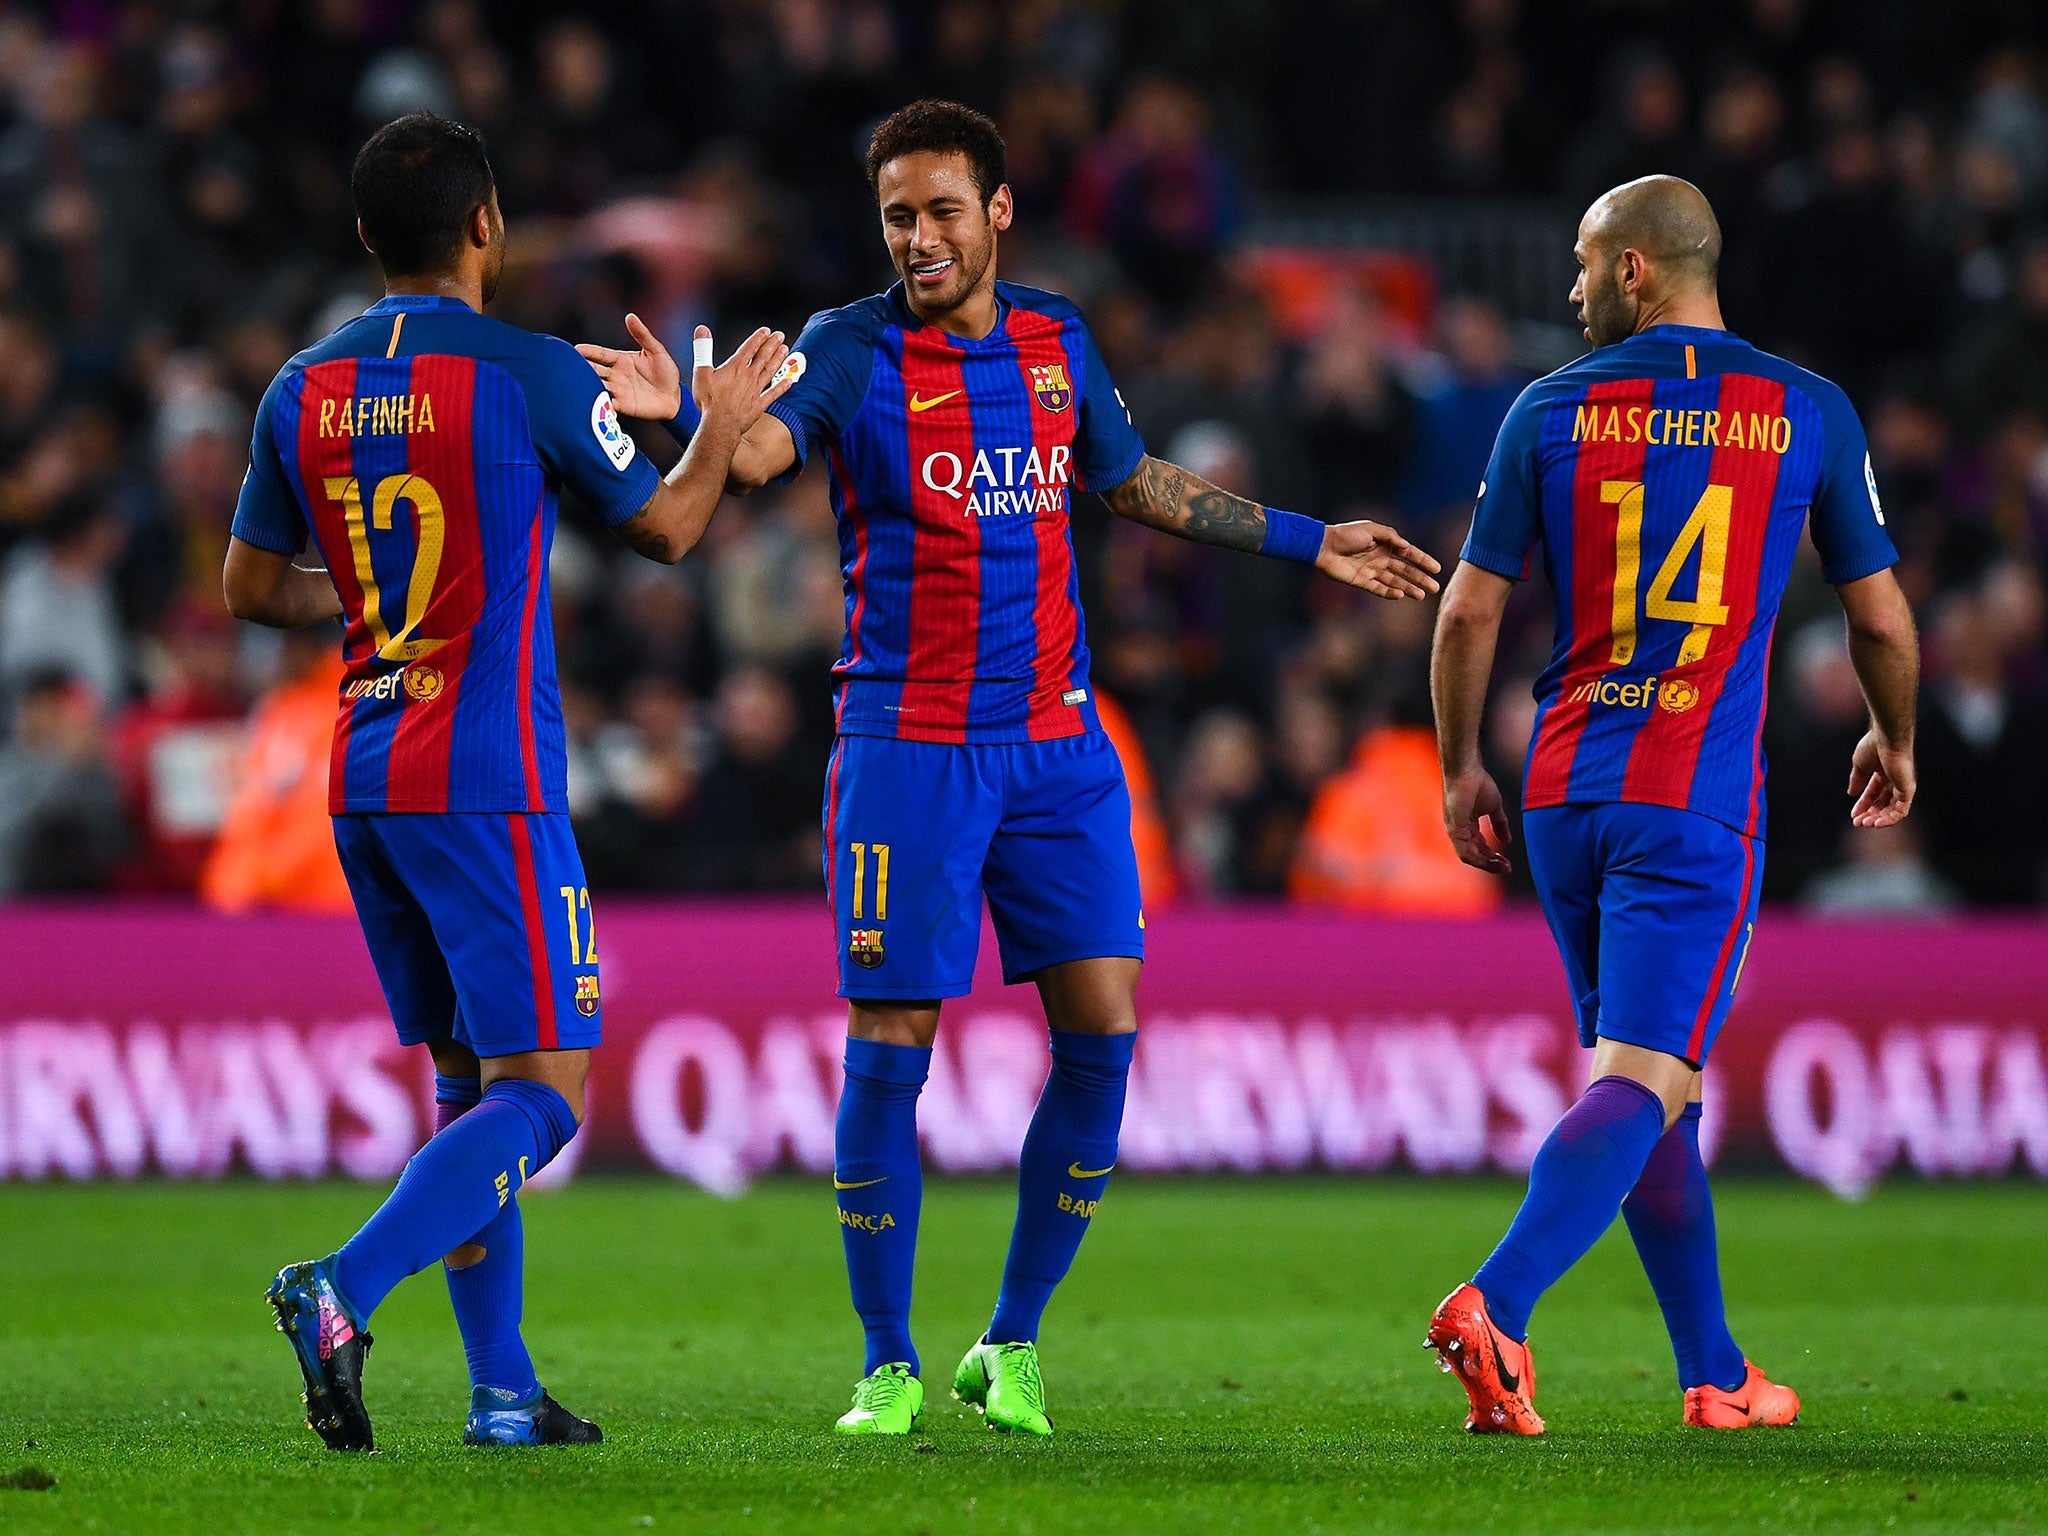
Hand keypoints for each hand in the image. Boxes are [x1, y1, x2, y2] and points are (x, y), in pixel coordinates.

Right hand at [576, 312, 681, 419]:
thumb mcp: (656, 350)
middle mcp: (615, 375)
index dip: (588, 351)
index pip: (599, 354)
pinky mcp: (622, 405)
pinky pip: (607, 404)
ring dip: (587, 386)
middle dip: (581, 369)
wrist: (675, 397)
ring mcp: (617, 390)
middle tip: (568, 367)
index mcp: (620, 360)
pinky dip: (599, 403)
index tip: (576, 349)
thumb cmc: (665, 372)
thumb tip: (630, 316)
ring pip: (597, 386)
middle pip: (593, 370)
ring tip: (575, 385)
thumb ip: (642, 335)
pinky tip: (591, 402)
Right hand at [693, 325, 793, 438]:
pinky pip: (773, 393)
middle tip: (780, 336)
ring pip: (771, 371)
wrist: (720, 424)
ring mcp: (756, 391)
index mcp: (735, 367)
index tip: (766, 331)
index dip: (758, 338)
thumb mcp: (701, 372)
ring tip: (785, 350)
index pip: (749, 348)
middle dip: (772, 344)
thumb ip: (703, 349)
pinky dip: (782, 387)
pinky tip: (789, 381)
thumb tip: (702, 330)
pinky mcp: (759, 405)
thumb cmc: (709, 401)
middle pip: (763, 357)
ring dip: (778, 359)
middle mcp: (749, 376)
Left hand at [1315, 519, 1441, 598]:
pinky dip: (1389, 593)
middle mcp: (1380, 558)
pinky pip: (1378, 589)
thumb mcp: (1372, 530)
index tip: (1437, 569)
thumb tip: (1407, 547)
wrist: (1323, 546)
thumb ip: (1391, 537)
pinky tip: (1400, 595)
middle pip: (1405, 570)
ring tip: (1421, 596)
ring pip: (1394, 581)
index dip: (1423, 561)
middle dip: (1420, 579)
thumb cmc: (1346, 534)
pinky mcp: (1361, 581)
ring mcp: (1371, 571)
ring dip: (1408, 588)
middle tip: (1435, 588)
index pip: (1409, 554)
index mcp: (1385, 544)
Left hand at [1444, 767, 1512, 873]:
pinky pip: (1463, 849)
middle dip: (1492, 864)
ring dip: (1486, 864)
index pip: (1480, 849)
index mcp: (1468, 828)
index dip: (1493, 858)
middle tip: (1508, 868)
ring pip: (1469, 856)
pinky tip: (1491, 860)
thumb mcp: (1494, 807)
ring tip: (1502, 866)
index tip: (1508, 863)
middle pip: (1475, 856)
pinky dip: (1477, 858)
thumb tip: (1508, 841)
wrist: (1467, 769)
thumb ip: (1500, 824)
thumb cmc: (1477, 783)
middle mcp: (1459, 832)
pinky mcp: (1454, 827)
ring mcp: (1455, 830)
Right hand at [1848, 729, 1914, 826]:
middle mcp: (1895, 781)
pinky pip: (1901, 810)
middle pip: (1883, 804)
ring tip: (1865, 824)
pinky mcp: (1908, 790)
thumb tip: (1851, 794)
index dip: (1863, 805)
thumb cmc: (1873, 746)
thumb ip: (1857, 780)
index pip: (1873, 794)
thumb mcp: (1860, 766)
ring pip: (1892, 810)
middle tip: (1857, 823)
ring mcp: (1902, 786)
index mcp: (1884, 774)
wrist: (1887, 738)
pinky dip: (1890, 819)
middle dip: (1870, 814)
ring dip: (1879, 819)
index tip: (1853, 815)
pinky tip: (1877, 823)